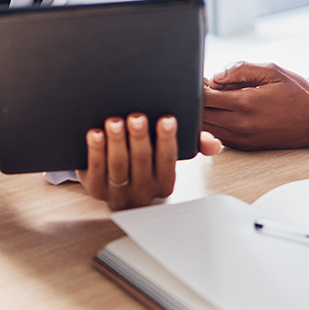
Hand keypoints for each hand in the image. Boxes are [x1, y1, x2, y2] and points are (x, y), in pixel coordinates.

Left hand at [78, 113, 221, 209]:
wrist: (112, 174)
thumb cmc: (145, 158)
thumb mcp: (168, 151)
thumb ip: (192, 143)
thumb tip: (213, 144)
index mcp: (164, 183)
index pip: (167, 160)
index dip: (167, 139)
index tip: (166, 118)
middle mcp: (142, 191)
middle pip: (141, 162)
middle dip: (139, 137)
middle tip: (137, 116)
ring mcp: (117, 193)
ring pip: (118, 167)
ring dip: (116, 142)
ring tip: (115, 121)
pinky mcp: (95, 189)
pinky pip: (95, 172)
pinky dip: (95, 151)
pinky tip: (95, 133)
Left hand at [203, 62, 308, 150]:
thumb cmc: (296, 93)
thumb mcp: (272, 71)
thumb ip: (241, 69)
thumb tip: (215, 75)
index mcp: (245, 103)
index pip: (203, 97)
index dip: (197, 86)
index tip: (201, 78)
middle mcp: (240, 125)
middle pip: (200, 115)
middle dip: (196, 101)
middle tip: (203, 87)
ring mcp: (242, 139)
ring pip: (207, 129)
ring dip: (204, 114)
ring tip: (214, 98)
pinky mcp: (245, 147)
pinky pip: (219, 136)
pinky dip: (214, 125)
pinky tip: (223, 112)